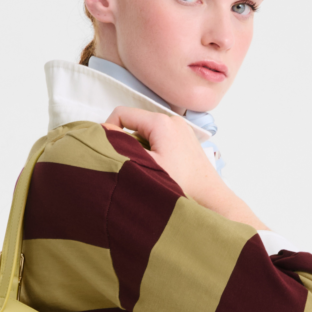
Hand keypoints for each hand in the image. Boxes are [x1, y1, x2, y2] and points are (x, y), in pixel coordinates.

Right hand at [102, 107, 266, 230]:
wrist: (209, 198)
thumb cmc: (180, 185)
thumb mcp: (144, 165)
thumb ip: (121, 145)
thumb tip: (102, 131)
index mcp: (160, 122)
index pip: (122, 113)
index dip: (109, 129)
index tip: (108, 150)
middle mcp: (172, 120)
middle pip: (135, 122)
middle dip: (126, 140)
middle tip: (126, 163)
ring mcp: (181, 128)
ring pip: (147, 131)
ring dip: (139, 146)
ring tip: (144, 168)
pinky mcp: (186, 138)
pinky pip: (160, 137)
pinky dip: (152, 149)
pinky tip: (157, 168)